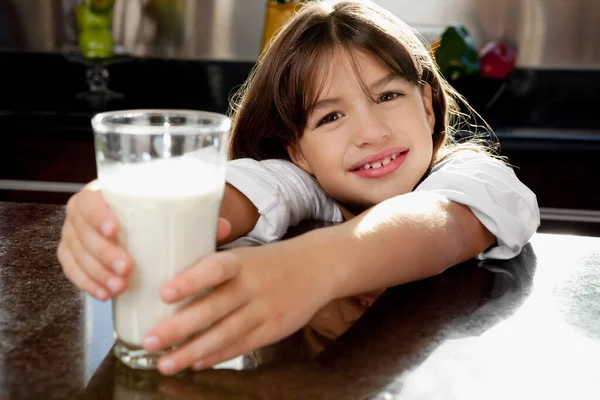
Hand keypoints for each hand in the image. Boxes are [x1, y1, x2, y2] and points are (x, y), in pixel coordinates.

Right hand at [57, 182, 231, 300]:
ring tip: (119, 288)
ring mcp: (75, 235)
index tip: (115, 230)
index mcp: (102, 192)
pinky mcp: (74, 256)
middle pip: (81, 232)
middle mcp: (82, 212)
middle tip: (128, 269)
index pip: (89, 200)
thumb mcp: (171, 208)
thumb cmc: (153, 209)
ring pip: (75, 254)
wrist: (136, 215)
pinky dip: (86, 283)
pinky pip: (72, 270)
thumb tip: (224, 227)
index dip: (97, 215)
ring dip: (96, 273)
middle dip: (103, 253)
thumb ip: (195, 215)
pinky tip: (104, 295)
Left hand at [142, 241, 335, 375]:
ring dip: (192, 351)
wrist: (318, 266)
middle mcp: (252, 286)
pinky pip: (242, 346)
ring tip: (165, 363)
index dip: (190, 281)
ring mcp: (265, 309)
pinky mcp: (274, 329)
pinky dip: (218, 356)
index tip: (164, 293)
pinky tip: (196, 364)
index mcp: (241, 262)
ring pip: (225, 334)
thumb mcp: (245, 253)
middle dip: (178, 328)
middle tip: (149, 341)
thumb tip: (167, 276)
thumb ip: (213, 265)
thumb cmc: (271, 260)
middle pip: (213, 309)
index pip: (214, 268)